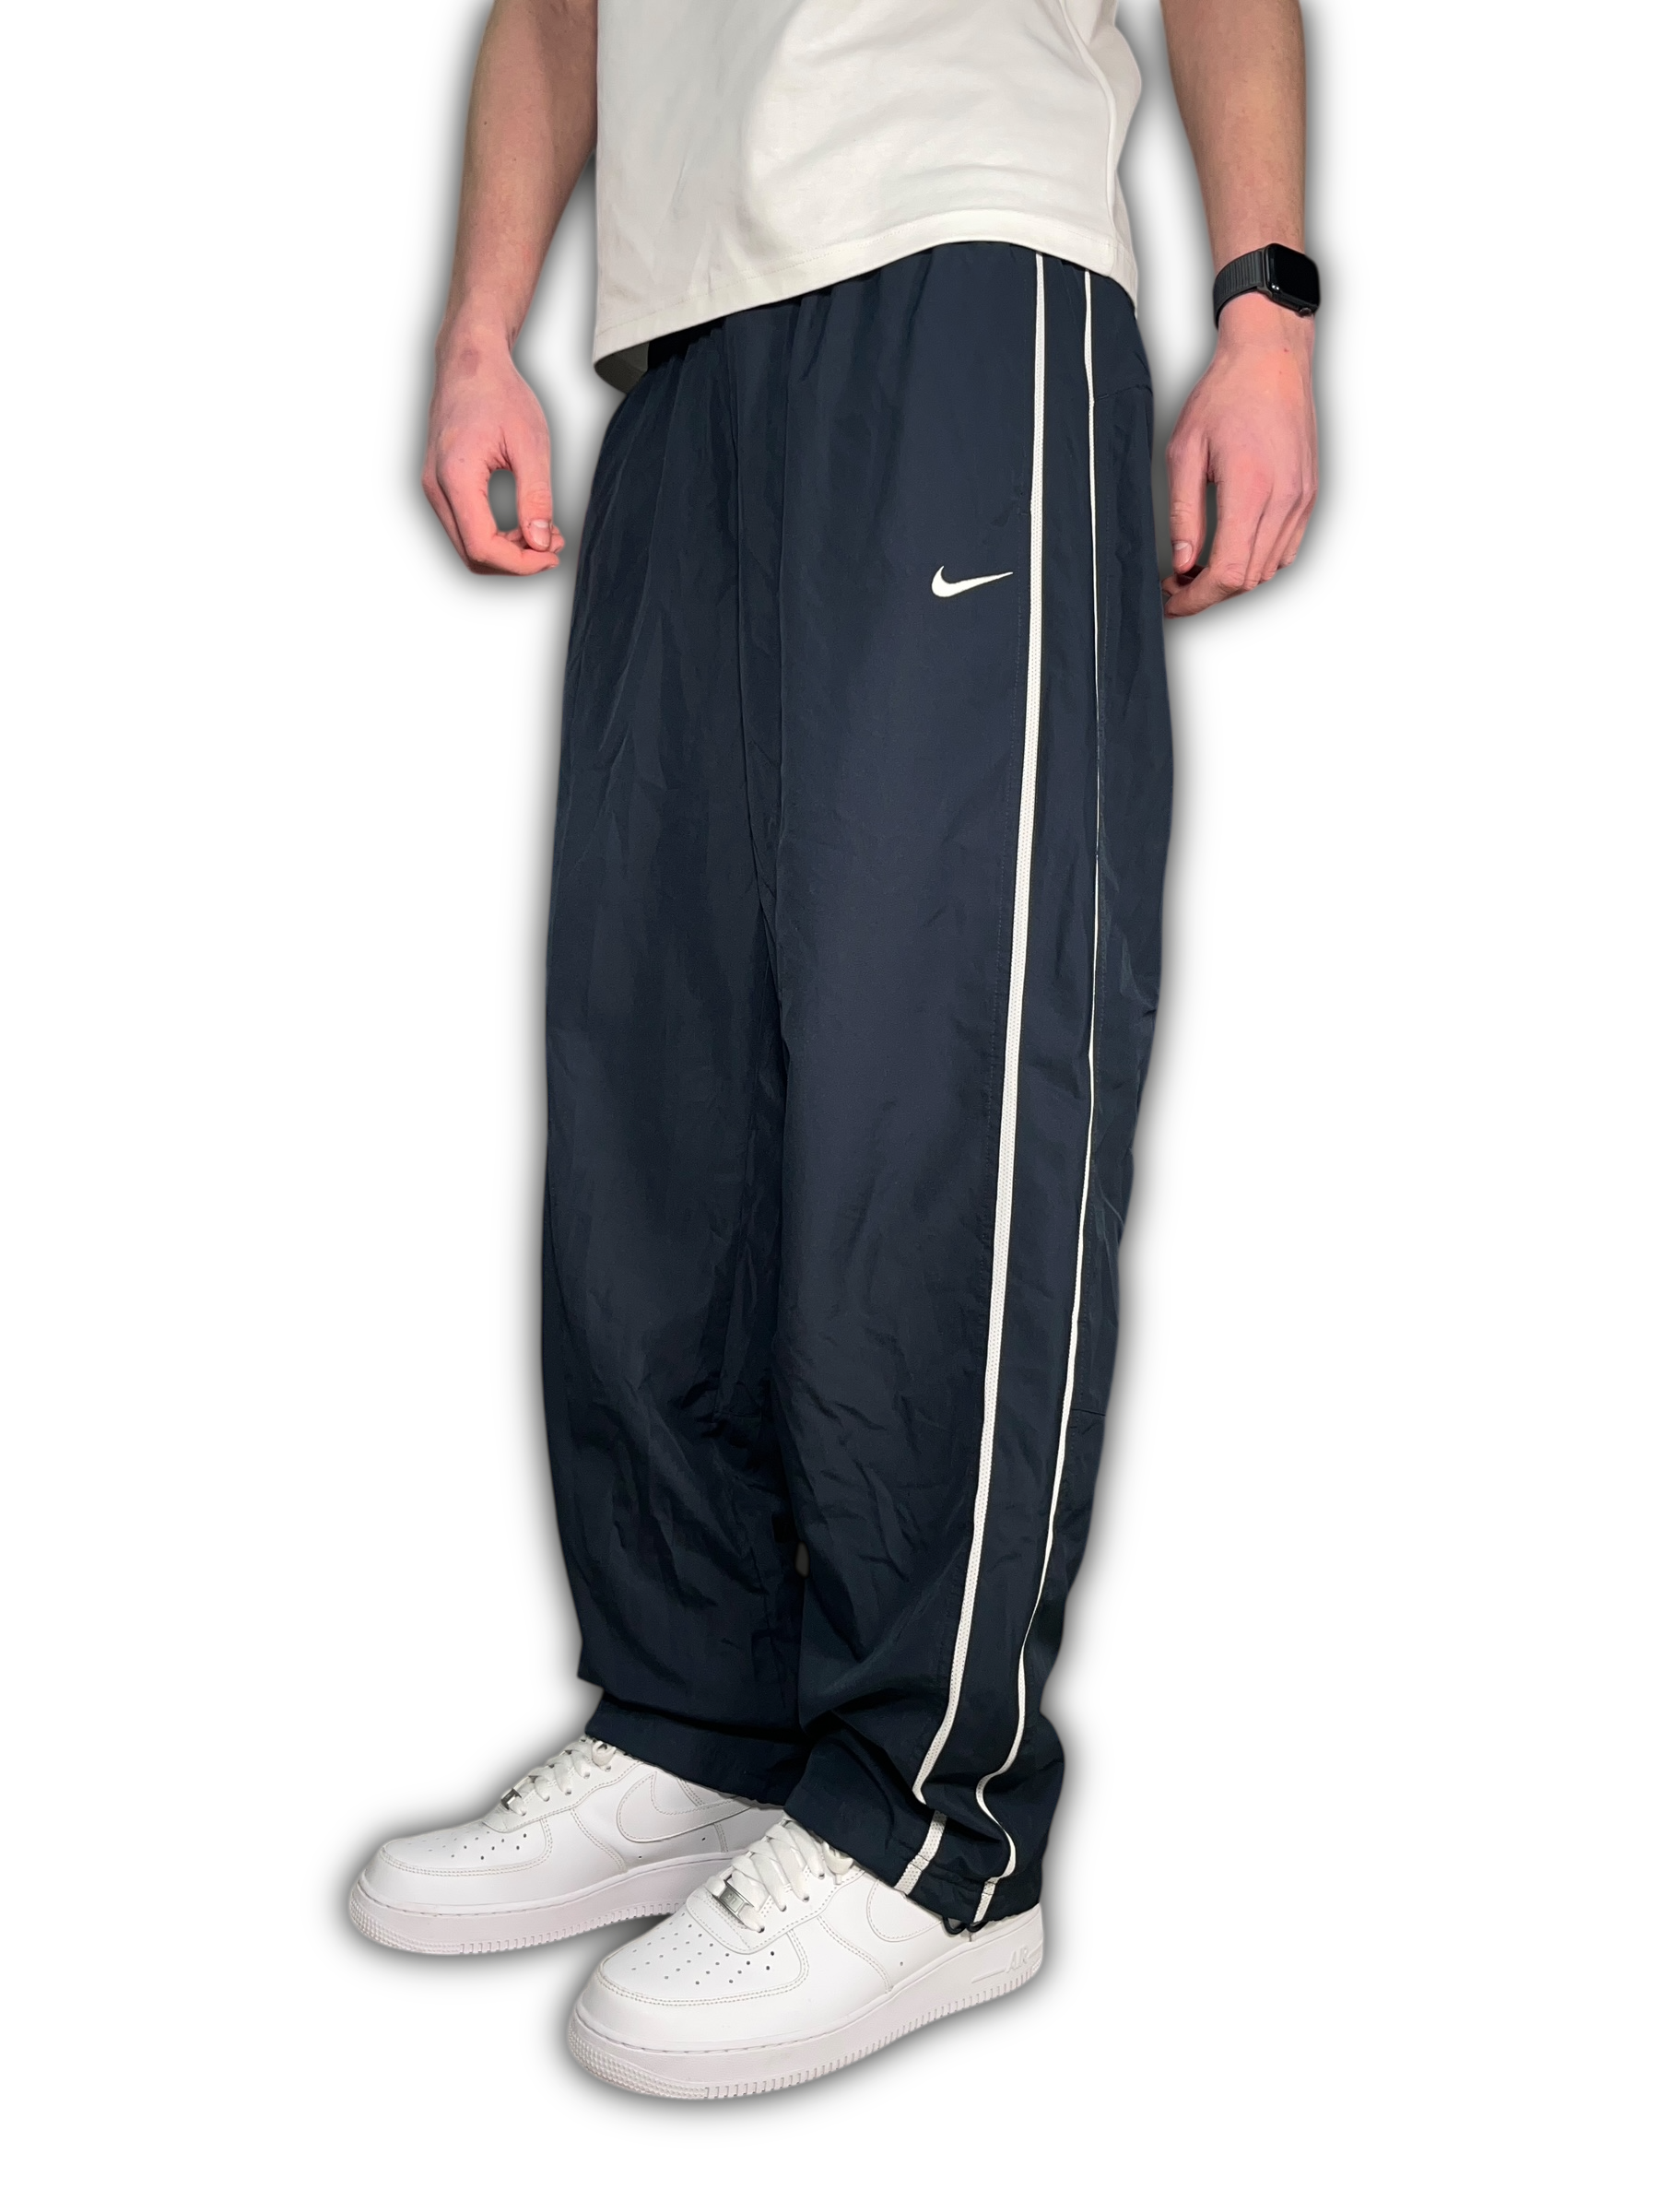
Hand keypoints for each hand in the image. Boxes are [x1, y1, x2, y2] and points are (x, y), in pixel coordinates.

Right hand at [421, 322, 564, 577]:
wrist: (469, 363)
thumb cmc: (498, 392)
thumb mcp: (531, 443)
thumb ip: (536, 497)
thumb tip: (541, 543)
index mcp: (455, 476)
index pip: (483, 547)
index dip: (521, 564)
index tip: (553, 556)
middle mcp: (435, 487)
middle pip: (472, 556)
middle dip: (516, 562)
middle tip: (553, 547)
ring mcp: (433, 488)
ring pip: (467, 547)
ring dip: (507, 552)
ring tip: (544, 535)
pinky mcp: (439, 487)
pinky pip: (465, 528)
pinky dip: (496, 537)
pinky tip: (524, 524)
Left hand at [1160, 291, 1317, 618]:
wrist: (1271, 358)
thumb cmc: (1225, 394)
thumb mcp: (1184, 451)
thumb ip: (1183, 513)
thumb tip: (1181, 564)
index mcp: (1250, 488)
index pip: (1228, 573)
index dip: (1195, 600)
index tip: (1170, 601)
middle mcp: (1284, 499)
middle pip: (1248, 579)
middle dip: (1207, 594)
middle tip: (1175, 585)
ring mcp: (1302, 499)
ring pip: (1268, 570)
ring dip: (1232, 579)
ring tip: (1198, 566)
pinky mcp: (1309, 495)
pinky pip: (1285, 550)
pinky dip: (1256, 560)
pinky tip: (1230, 546)